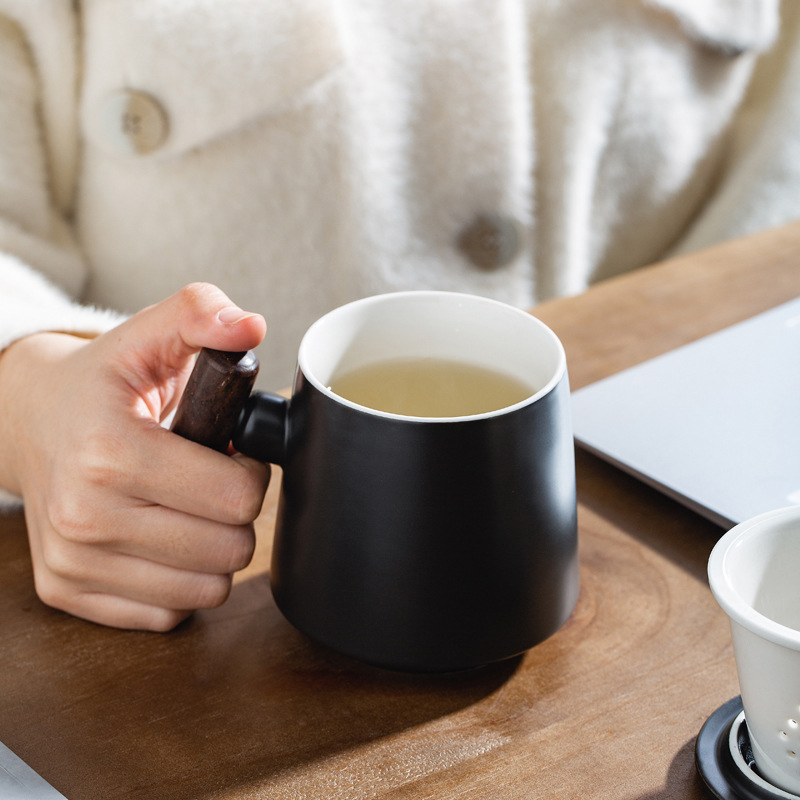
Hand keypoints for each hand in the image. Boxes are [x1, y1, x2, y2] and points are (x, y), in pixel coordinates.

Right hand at [0, 283, 269, 630]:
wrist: (27, 421)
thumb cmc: (98, 385)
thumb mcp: (146, 337)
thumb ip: (200, 315)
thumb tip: (249, 326)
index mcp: (111, 453)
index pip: (238, 496)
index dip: (250, 471)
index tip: (229, 452)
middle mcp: (85, 518)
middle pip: (229, 548)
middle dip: (235, 512)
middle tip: (210, 481)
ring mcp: (73, 563)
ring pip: (206, 589)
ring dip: (213, 550)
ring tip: (188, 507)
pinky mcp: (68, 591)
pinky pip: (168, 613)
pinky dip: (179, 580)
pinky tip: (162, 538)